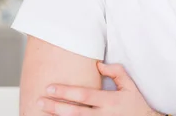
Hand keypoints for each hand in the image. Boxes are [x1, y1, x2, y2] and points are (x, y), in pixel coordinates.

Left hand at [38, 61, 162, 115]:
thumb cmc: (136, 103)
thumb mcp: (130, 85)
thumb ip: (116, 72)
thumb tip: (98, 64)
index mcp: (110, 101)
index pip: (84, 95)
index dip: (66, 92)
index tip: (50, 88)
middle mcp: (103, 115)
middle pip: (74, 112)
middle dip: (55, 106)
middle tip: (39, 100)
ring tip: (41, 112)